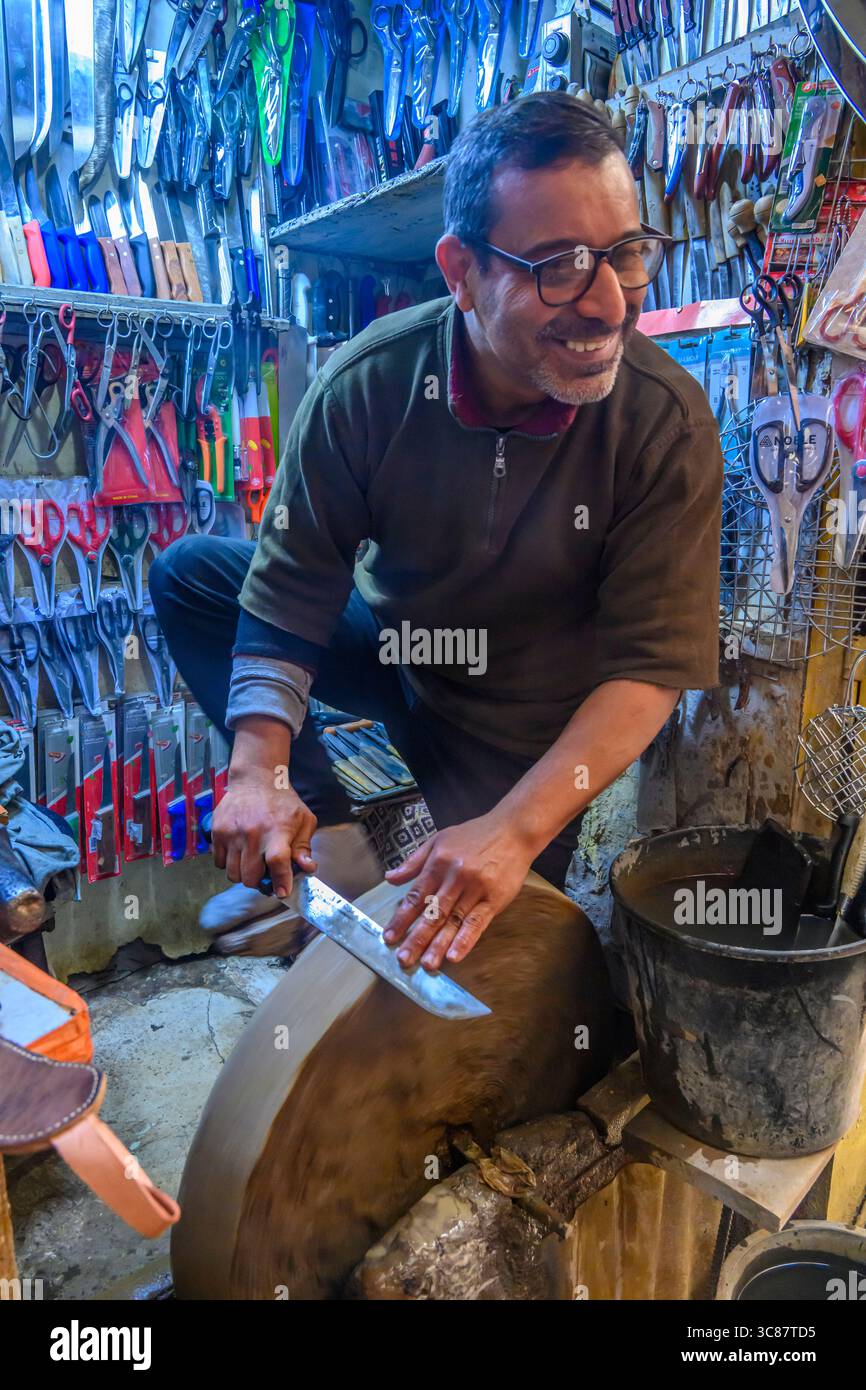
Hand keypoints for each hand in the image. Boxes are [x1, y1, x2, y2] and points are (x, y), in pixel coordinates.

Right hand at [212, 769, 317, 898]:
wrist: (255, 778)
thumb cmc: (282, 801)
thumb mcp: (303, 819)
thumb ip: (304, 846)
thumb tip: (308, 868)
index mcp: (277, 830)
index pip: (277, 862)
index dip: (280, 881)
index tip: (282, 891)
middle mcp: (253, 833)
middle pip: (250, 876)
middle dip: (259, 881)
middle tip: (264, 872)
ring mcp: (232, 833)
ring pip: (233, 874)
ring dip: (243, 874)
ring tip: (251, 861)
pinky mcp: (217, 832)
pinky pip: (219, 863)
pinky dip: (229, 863)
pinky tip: (239, 852)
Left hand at [383, 813, 535, 969]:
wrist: (513, 830)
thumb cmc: (474, 835)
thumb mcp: (439, 840)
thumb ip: (414, 861)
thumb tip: (390, 878)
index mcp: (439, 863)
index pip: (416, 896)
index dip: (401, 917)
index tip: (389, 937)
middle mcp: (455, 877)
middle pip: (433, 913)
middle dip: (416, 938)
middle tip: (403, 959)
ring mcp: (475, 889)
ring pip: (453, 921)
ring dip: (439, 945)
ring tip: (427, 965)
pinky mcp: (494, 899)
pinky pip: (477, 922)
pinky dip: (466, 940)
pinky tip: (455, 956)